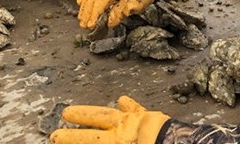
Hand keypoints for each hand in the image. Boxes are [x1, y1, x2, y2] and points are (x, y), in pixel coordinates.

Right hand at [50, 95, 169, 143]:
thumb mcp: (126, 142)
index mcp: (118, 141)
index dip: (71, 139)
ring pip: (107, 115)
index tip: (55, 138)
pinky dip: (129, 106)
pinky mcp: (151, 119)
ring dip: (91, 113)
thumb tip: (117, 107)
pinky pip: (138, 110)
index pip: (89, 140)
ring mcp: (136, 122)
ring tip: (74, 110)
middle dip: (75, 128)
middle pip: (93, 130)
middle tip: (58, 126)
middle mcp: (122, 131)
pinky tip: (122, 99)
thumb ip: (108, 138)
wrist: (185, 143)